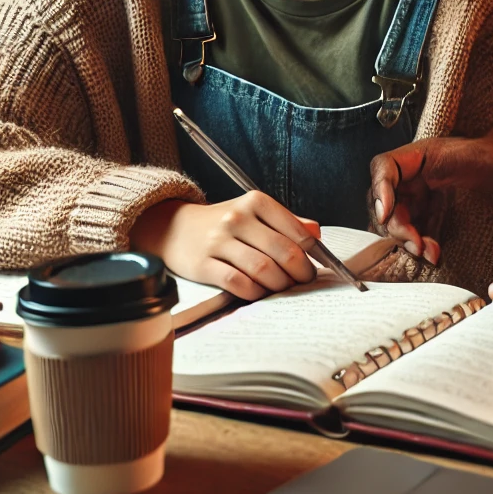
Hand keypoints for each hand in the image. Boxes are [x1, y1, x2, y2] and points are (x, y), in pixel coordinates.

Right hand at [130, 193, 321, 300]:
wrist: (175, 228)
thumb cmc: (225, 222)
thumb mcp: (255, 212)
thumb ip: (287, 221)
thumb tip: (316, 234)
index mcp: (256, 201)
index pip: (296, 231)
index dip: (312, 253)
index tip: (316, 266)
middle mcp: (238, 218)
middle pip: (282, 251)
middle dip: (300, 271)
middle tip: (304, 281)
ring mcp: (219, 241)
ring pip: (263, 269)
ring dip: (279, 284)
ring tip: (284, 287)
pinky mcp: (203, 264)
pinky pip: (237, 283)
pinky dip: (255, 292)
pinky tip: (260, 292)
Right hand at [369, 134, 492, 260]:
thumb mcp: (479, 160)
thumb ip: (439, 164)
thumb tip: (394, 179)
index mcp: (428, 151)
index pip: (385, 166)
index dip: (379, 189)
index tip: (387, 213)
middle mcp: (424, 169)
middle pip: (388, 197)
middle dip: (397, 224)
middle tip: (416, 244)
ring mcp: (431, 190)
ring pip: (400, 216)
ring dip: (407, 238)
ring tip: (429, 253)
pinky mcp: (440, 208)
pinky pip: (417, 227)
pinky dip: (420, 242)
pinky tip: (435, 252)